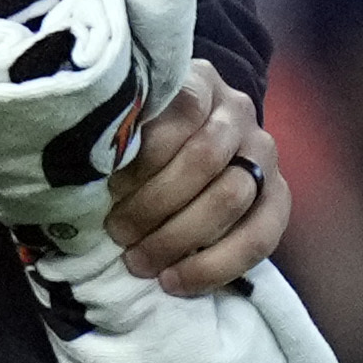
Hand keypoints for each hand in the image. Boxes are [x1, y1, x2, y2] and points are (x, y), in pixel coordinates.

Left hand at [107, 59, 288, 293]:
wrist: (197, 130)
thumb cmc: (143, 128)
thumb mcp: (128, 115)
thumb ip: (116, 130)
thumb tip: (82, 169)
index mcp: (198, 82)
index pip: (180, 111)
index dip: (144, 154)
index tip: (108, 187)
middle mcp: (237, 112)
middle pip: (203, 161)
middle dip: (154, 205)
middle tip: (116, 232)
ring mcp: (264, 151)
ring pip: (231, 199)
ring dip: (179, 237)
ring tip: (139, 261)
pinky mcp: (280, 194)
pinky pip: (261, 236)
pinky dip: (216, 264)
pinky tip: (178, 281)